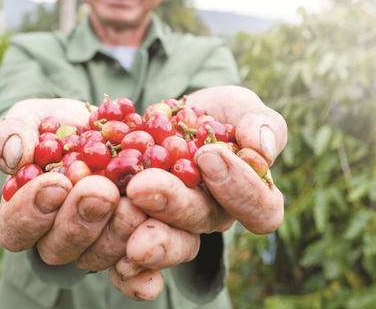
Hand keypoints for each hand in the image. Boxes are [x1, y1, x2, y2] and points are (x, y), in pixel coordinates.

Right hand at [0, 98, 146, 270]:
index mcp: (22, 214)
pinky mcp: (130, 244)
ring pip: (99, 257)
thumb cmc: (54, 126)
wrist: (106, 128)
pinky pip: (136, 269)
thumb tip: (15, 155)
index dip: (32, 212)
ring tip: (133, 201)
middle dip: (80, 220)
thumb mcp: (28, 120)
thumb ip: (10, 135)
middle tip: (102, 191)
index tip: (56, 183)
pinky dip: (144, 270)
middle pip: (59, 249)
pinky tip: (154, 266)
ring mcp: (95, 246)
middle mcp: (56, 238)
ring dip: (116, 234)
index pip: (15, 228)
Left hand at [110, 85, 287, 299]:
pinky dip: (126, 268)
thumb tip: (259, 147)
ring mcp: (176, 228)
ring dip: (146, 233)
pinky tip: (114, 262)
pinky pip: (135, 262)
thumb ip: (260, 124)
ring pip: (168, 242)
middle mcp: (212, 218)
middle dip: (173, 205)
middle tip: (143, 186)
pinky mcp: (140, 231)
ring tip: (122, 208)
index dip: (239, 189)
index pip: (259, 209)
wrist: (169, 118)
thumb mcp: (240, 107)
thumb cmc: (217, 114)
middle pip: (201, 223)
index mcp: (247, 196)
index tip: (208, 155)